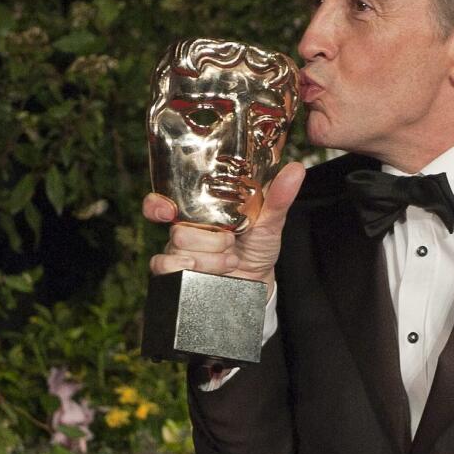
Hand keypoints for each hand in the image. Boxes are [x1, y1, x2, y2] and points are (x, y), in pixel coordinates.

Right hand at [143, 161, 305, 295]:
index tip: (167, 210)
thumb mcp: (270, 221)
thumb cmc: (258, 247)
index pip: (163, 202)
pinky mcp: (177, 277)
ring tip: (231, 259)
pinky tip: (216, 273)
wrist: (257, 284)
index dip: (157, 204)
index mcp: (199, 211)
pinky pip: (169, 270)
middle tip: (232, 240)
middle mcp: (184, 230)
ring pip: (177, 249)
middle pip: (177, 228)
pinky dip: (197, 271)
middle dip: (210, 238)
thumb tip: (295, 169)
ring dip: (210, 257)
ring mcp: (179, 254)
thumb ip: (278, 197)